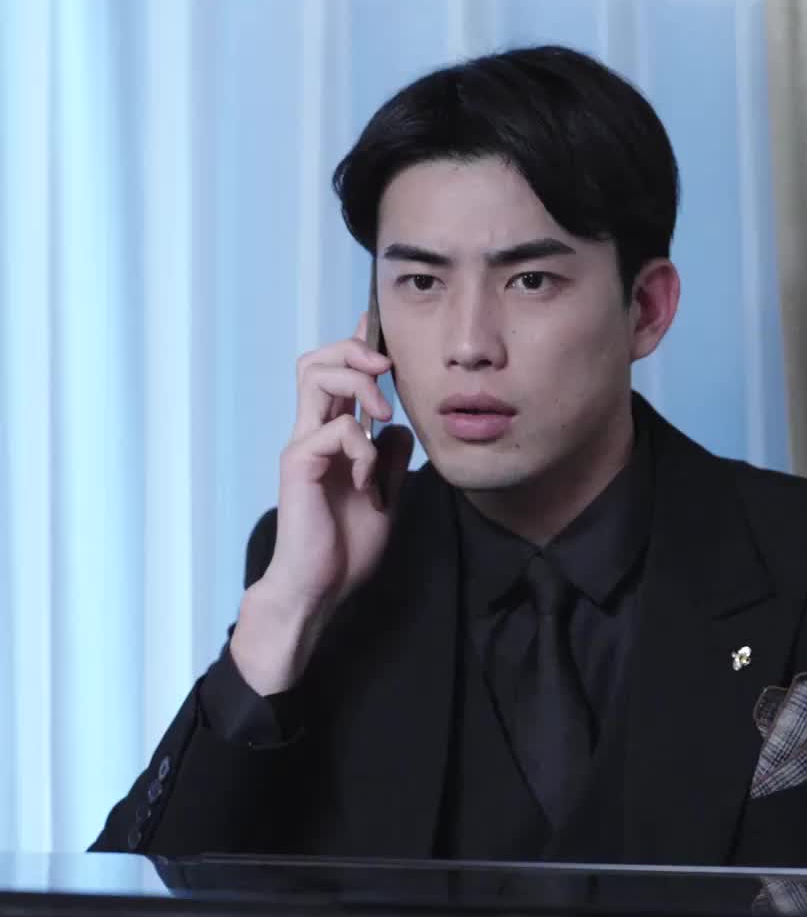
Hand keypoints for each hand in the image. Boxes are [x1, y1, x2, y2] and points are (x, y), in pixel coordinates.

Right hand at [230, 312, 413, 694]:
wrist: (320, 588)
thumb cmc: (345, 550)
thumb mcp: (384, 499)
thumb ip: (389, 463)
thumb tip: (398, 429)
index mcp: (331, 440)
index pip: (335, 377)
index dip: (355, 347)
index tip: (378, 329)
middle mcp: (312, 435)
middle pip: (317, 361)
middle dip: (353, 350)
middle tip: (385, 370)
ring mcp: (302, 445)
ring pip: (316, 376)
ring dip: (358, 383)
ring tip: (383, 414)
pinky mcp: (299, 463)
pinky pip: (337, 430)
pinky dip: (363, 449)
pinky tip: (367, 482)